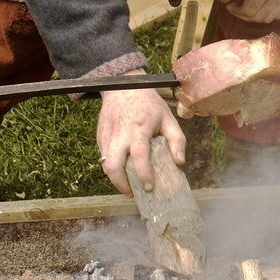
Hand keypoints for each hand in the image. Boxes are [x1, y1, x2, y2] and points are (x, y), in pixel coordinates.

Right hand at [96, 70, 185, 194]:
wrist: (123, 87)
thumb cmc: (149, 104)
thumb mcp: (168, 118)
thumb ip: (177, 140)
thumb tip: (180, 162)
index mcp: (139, 130)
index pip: (139, 157)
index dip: (143, 175)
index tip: (149, 187)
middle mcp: (120, 135)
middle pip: (112, 166)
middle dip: (120, 184)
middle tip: (132, 192)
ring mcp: (107, 136)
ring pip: (104, 164)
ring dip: (115, 178)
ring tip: (128, 184)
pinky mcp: (99, 136)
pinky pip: (103, 156)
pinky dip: (111, 166)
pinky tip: (122, 169)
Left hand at [217, 0, 279, 23]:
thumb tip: (222, 0)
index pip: (249, 10)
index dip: (236, 11)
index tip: (229, 6)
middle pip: (258, 17)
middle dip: (243, 15)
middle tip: (235, 10)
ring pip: (267, 18)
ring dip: (255, 17)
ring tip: (246, 10)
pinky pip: (277, 15)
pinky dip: (267, 15)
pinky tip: (260, 9)